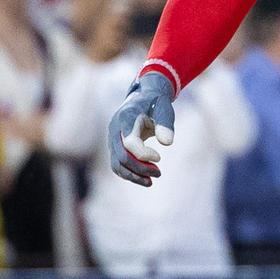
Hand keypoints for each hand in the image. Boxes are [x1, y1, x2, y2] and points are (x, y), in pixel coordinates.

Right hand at [106, 68, 176, 184]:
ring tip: (150, 182)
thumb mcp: (164, 108)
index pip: (129, 143)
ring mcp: (112, 138)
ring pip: (117, 164)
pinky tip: (144, 177)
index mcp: (126, 117)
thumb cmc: (156, 102)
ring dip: (134, 176)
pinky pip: (117, 165)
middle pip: (121, 157)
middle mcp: (115, 129)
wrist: (144, 97)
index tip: (159, 158)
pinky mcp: (114, 146)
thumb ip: (166, 123)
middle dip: (140, 169)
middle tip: (158, 174)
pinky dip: (129, 173)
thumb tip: (167, 143)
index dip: (143, 155)